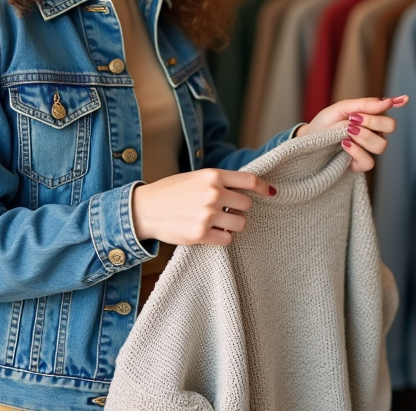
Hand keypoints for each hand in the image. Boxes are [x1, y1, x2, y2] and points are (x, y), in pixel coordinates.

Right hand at [131, 169, 274, 246]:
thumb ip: (218, 182)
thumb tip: (245, 191)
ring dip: (232, 225)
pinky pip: (227, 239)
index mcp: (212, 176)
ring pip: (240, 224)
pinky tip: (209, 233)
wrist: (145, 209)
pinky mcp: (200, 234)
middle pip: (246, 205)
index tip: (270, 193)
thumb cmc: (171, 192)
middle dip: (239, 210)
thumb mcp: (195, 178)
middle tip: (226, 212)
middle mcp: (212, 193)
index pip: (249, 180)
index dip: (263, 187)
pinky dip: (222, 238)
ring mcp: (207, 214)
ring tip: (217, 223)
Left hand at [295, 95, 404, 172]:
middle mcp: (374, 132)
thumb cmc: (325, 123)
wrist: (310, 138)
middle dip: (372, 121)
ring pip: (381, 145)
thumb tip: (388, 101)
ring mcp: (368, 149)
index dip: (398, 103)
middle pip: (390, 126)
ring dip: (363, 136)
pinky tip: (344, 144)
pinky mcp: (360, 165)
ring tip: (346, 132)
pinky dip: (356, 151)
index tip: (404, 99)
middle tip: (353, 120)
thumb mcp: (342, 108)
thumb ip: (365, 105)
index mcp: (370, 117)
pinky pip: (369, 161)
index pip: (388, 110)